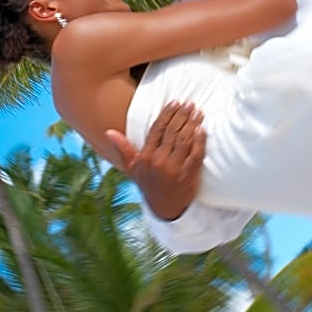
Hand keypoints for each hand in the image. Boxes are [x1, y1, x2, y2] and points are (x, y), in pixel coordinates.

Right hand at [105, 101, 205, 220]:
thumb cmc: (148, 185)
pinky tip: (202, 130)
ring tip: (198, 112)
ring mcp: (174, 168)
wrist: (164, 209)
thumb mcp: (132, 168)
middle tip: (189, 103)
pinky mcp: (188, 175)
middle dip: (182, 115)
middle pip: (172, 132)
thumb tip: (109, 132)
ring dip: (192, 124)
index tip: (175, 102)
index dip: (167, 114)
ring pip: (184, 141)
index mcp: (146, 157)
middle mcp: (159, 161)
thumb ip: (123, 148)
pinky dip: (199, 141)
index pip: (157, 130)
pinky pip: (195, 154)